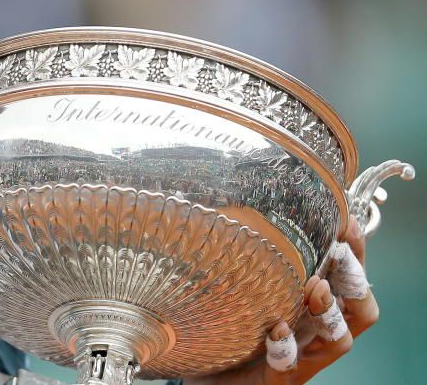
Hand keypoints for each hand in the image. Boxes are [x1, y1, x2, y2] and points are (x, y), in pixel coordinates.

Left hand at [183, 215, 377, 383]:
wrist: (204, 369)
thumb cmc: (228, 320)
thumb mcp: (242, 277)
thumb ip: (250, 246)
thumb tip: (240, 198)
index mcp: (311, 303)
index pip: (347, 275)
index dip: (356, 249)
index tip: (346, 219)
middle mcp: (314, 331)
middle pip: (360, 309)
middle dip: (356, 280)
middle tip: (339, 254)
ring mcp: (302, 357)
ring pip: (341, 340)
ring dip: (331, 312)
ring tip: (314, 288)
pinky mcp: (280, 381)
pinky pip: (291, 369)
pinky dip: (287, 350)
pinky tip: (277, 330)